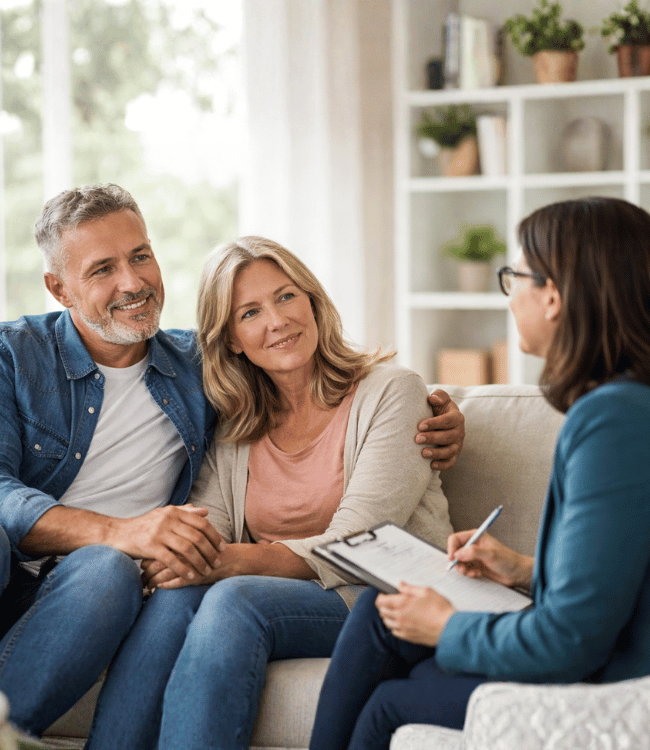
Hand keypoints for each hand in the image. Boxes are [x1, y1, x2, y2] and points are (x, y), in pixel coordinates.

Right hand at [109, 505, 225, 583]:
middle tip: (217, 562)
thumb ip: (185, 512)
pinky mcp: (150, 547)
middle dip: (210, 551)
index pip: (201, 523)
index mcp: (174, 512)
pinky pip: (172, 560)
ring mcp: (159, 533)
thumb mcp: (164, 515)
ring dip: (199, 562)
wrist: (116, 533)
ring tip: (206, 571)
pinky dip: (183, 569)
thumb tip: (206, 512)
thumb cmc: (143, 526)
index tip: (222, 547)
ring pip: (187, 549)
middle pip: (197, 537)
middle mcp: (168, 520)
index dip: (214, 535)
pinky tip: (190, 577)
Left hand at [141, 542, 246, 589]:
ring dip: (153, 580)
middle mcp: (184, 550)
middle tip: (139, 577)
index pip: (159, 547)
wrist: (231, 560)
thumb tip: (161, 539)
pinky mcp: (195, 576)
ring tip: (145, 585)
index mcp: (182, 538)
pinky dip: (166, 585)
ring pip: (164, 573)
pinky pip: (176, 582)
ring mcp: (189, 563)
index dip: (148, 556)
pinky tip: (158, 588)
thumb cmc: (211, 550)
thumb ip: (182, 534)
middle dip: (146, 571)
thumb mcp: (197, 539)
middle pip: (158, 560)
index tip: (141, 562)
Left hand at [376, 583, 454, 645]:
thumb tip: (401, 585)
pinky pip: (395, 632)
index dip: (381, 596)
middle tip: (390, 601)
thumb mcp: (427, 592)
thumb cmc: (441, 610)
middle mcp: (400, 617)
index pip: (381, 601)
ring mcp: (403, 628)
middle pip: (382, 612)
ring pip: (387, 623)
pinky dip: (394, 627)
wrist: (450, 628)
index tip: (384, 594)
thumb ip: (410, 588)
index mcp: (402, 604)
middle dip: (383, 605)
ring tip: (395, 611)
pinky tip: (401, 622)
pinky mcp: (409, 637)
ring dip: (388, 616)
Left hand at [416, 389, 464, 469]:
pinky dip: (442, 466)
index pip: (448, 420)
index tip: (420, 426)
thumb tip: (433, 399)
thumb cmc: (439, 408)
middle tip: (417, 439)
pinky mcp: (454, 455)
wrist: (442, 422)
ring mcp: (457, 445)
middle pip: (448, 437)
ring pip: (450, 451)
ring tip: (423, 453)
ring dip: (437, 453)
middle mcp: (459, 432)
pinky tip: (430, 465)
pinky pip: (450, 463)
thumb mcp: (440, 399)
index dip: (434, 423)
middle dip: (432, 438)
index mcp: (457, 417)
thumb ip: (438, 396)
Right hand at [447, 530, 532, 589]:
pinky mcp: (476, 566)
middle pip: (455, 551)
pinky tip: (477, 574)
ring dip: (463, 568)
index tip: (452, 558)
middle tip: (462, 569)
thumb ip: (473, 552)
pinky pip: (465, 569)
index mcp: (476, 536)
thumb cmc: (508, 560)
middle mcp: (473, 545)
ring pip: (459, 562)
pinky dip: (469, 573)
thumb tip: (457, 554)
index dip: (452, 548)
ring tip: (471, 572)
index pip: (456, 539)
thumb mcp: (491, 554)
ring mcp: (474, 556)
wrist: (517, 574)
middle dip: (457, 561)